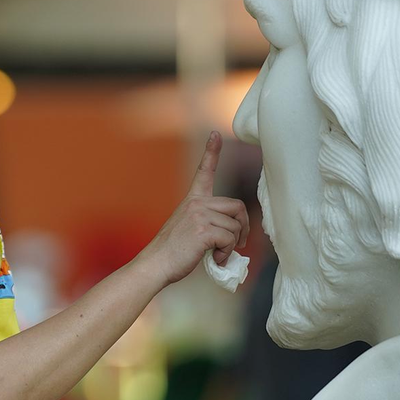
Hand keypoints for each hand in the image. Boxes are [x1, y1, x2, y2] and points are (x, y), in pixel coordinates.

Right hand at [137, 131, 249, 285]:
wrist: (155, 265)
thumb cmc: (172, 252)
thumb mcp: (189, 229)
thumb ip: (209, 223)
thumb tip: (236, 234)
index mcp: (192, 200)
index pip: (204, 171)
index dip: (211, 152)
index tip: (215, 134)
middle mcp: (197, 203)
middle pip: (237, 206)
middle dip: (243, 227)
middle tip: (238, 243)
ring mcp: (200, 215)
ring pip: (235, 227)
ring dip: (232, 245)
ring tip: (217, 255)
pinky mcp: (204, 230)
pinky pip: (230, 240)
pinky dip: (227, 254)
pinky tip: (215, 259)